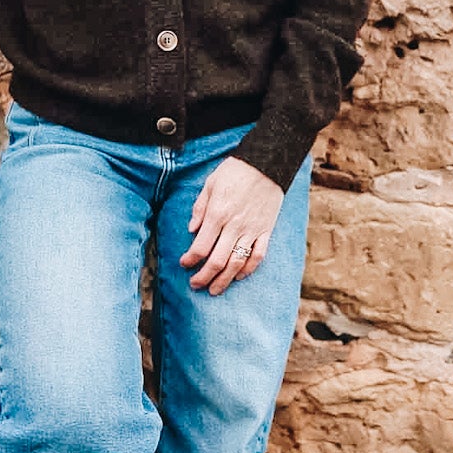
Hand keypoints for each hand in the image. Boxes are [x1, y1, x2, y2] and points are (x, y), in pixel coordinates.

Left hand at [181, 156, 283, 294]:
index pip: (200, 246)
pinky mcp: (266, 231)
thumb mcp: (210, 184)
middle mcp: (234, 226)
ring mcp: (252, 230)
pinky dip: (248, 269)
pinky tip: (239, 276)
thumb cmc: (235, 171)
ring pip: (237, 263)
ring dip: (224, 280)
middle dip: (204, 276)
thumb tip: (191, 229)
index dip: (190, 259)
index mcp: (217, 214)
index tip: (184, 264)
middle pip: (217, 260)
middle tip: (195, 284)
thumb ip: (199, 208)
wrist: (267, 163)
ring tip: (214, 290)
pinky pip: (258, 256)